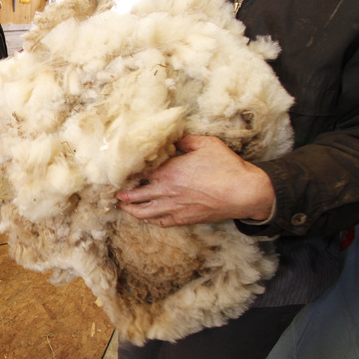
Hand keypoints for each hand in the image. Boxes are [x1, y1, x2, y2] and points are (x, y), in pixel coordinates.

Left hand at [116, 135, 275, 226]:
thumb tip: (173, 136)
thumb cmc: (226, 167)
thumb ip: (185, 139)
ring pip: (144, 212)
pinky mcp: (184, 219)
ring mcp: (174, 207)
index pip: (138, 173)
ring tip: (123, 206)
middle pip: (135, 195)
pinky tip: (146, 217)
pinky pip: (161, 222)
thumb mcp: (206, 143)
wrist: (244, 192)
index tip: (116, 172)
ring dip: (131, 209)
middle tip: (113, 192)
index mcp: (168, 171)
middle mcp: (166, 191)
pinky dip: (150, 220)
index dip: (125, 173)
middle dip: (122, 194)